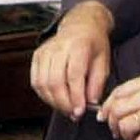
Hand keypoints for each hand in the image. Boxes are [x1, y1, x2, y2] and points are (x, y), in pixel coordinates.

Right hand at [30, 0, 115, 117]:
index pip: (73, 75)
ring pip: (43, 83)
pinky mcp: (37, 57)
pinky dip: (44, 95)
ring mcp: (45, 51)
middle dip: (64, 102)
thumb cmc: (94, 44)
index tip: (80, 110)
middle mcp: (59, 47)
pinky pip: (35, 81)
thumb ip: (97, 83)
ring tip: (66, 109)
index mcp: (79, 46)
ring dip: (53, 101)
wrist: (81, 25)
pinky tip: (55, 100)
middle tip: (73, 114)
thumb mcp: (104, 61)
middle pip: (55, 81)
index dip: (76, 96)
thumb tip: (90, 102)